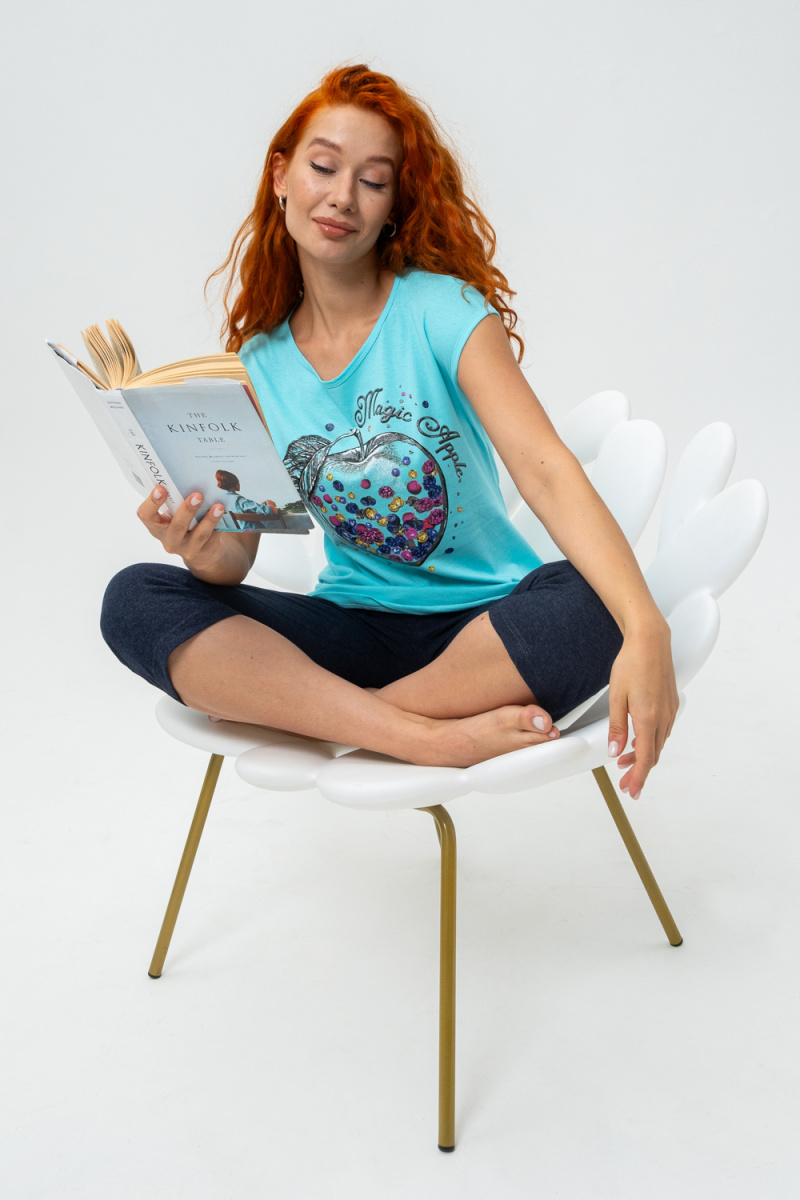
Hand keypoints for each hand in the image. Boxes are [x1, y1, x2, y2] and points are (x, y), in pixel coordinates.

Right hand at [137, 486, 249, 583]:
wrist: (200, 550)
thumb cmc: (183, 522)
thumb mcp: (175, 513)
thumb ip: (176, 501)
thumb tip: (189, 476)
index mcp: (156, 526)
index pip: (146, 515)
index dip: (152, 503)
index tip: (160, 488)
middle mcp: (169, 539)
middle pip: (176, 526)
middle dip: (187, 510)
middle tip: (197, 495)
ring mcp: (187, 548)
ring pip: (199, 535)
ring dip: (209, 520)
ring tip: (218, 507)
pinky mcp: (204, 552)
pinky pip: (213, 538)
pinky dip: (219, 525)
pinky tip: (225, 514)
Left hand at [606, 621, 678, 798]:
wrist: (650, 640)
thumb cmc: (631, 664)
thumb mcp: (616, 697)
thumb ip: (617, 727)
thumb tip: (615, 752)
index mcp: (648, 718)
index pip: (646, 758)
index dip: (639, 778)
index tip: (632, 792)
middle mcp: (664, 717)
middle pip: (653, 754)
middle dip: (639, 771)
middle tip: (624, 782)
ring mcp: (670, 709)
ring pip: (658, 742)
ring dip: (644, 755)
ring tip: (626, 761)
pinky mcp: (671, 702)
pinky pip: (663, 730)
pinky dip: (651, 740)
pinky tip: (640, 739)